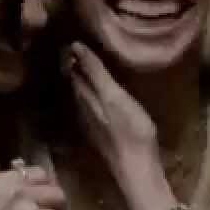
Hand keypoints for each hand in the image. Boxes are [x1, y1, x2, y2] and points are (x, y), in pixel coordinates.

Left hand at [66, 42, 168, 209]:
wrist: (136, 167)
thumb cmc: (131, 130)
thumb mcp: (115, 97)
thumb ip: (96, 75)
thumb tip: (75, 48)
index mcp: (88, 98)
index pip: (77, 72)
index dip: (76, 58)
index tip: (73, 42)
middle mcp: (86, 110)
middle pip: (77, 85)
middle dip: (76, 69)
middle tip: (75, 52)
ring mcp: (93, 124)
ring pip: (82, 98)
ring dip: (82, 83)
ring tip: (83, 69)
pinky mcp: (102, 135)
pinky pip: (89, 109)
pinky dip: (89, 97)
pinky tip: (93, 98)